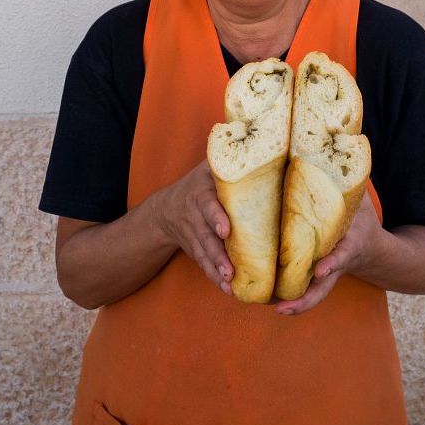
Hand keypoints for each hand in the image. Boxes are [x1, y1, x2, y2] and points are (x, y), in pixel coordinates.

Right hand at [153, 160, 233, 295]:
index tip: (226, 231)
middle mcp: (195, 216)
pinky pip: (204, 265)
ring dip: (217, 270)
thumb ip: (228, 159)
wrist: (167, 209)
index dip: (216, 217)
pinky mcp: (196, 250)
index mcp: (200, 194)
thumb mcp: (207, 168)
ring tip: (230, 284)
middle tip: (230, 270)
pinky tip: (228, 290)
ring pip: (204, 254)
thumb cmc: (200, 184)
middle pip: (205, 237)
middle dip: (217, 254)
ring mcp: (194, 236)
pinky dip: (214, 277)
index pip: (208, 205)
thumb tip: (257, 135)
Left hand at [275, 189, 384, 315]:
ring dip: (296, 304)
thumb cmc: (362, 220)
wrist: (377, 250)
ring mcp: (327, 274)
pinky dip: (290, 296)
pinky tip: (269, 299)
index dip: (333, 261)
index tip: (322, 268)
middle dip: (305, 299)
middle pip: (323, 287)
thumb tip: (339, 148)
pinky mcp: (318, 277)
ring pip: (314, 294)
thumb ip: (347, 182)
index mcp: (349, 244)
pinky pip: (306, 290)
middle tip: (283, 307)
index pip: (342, 254)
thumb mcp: (360, 202)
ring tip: (274, 309)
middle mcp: (336, 263)